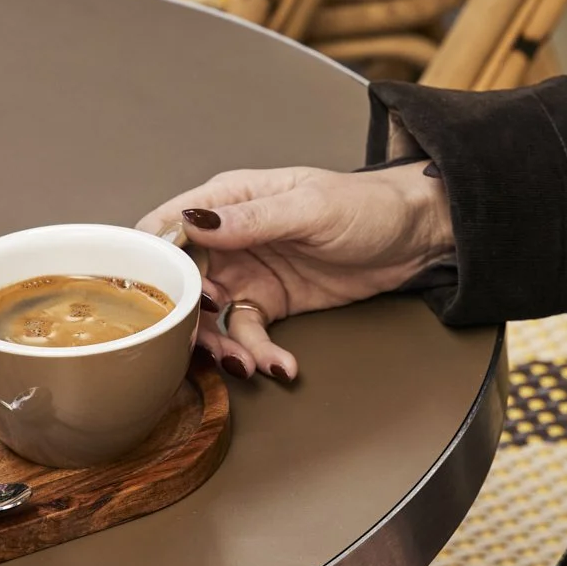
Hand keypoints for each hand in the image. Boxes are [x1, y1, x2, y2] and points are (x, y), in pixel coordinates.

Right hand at [138, 163, 452, 379]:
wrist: (414, 237)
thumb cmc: (366, 205)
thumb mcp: (308, 207)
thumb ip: (250, 220)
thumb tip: (195, 223)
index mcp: (228, 200)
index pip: (168, 227)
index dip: (152, 262)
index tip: (152, 297)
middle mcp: (229, 238)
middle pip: (181, 280)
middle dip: (185, 316)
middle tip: (201, 342)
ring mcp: (247, 273)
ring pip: (210, 316)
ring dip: (221, 344)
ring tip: (246, 363)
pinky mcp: (270, 304)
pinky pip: (248, 334)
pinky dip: (258, 353)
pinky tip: (281, 365)